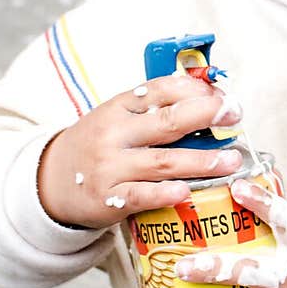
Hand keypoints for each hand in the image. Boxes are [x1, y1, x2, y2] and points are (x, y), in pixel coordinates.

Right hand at [37, 74, 243, 227]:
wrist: (51, 181)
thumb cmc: (97, 146)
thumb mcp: (118, 118)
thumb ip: (154, 110)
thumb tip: (207, 99)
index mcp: (118, 107)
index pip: (160, 90)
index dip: (195, 90)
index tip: (223, 96)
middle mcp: (114, 134)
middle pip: (167, 122)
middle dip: (206, 117)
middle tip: (234, 116)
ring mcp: (111, 166)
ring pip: (163, 162)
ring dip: (202, 161)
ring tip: (231, 161)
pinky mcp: (109, 197)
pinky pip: (142, 195)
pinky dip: (165, 193)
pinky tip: (187, 191)